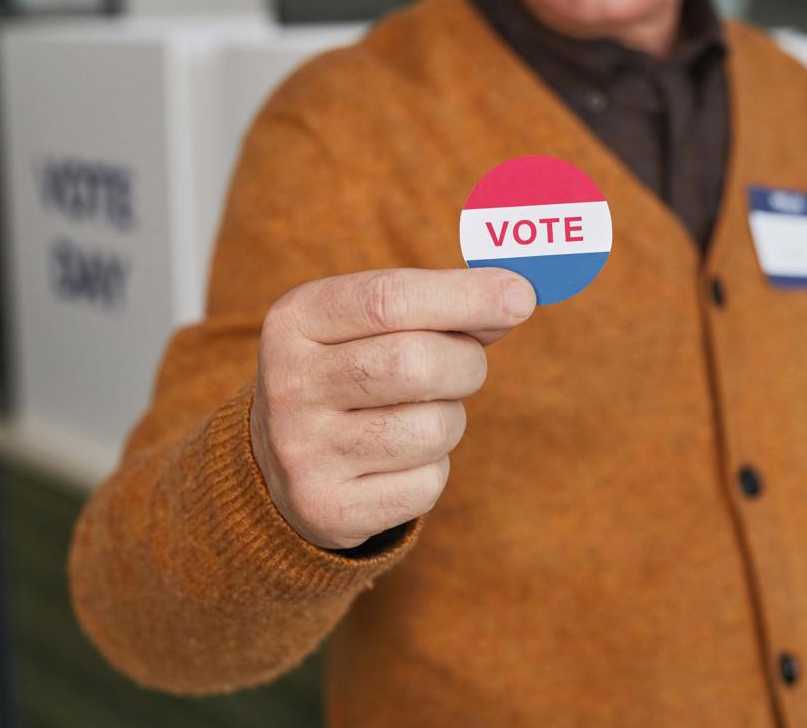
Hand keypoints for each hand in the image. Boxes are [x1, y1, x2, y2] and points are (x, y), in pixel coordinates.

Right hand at [249, 268, 535, 549]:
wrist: (284, 467)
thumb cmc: (356, 373)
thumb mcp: (373, 325)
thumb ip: (443, 306)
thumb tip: (516, 301)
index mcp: (295, 320)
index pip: (388, 300)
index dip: (465, 296)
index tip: (522, 296)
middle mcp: (288, 384)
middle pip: (416, 364)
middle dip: (465, 364)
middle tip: (465, 367)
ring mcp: (302, 452)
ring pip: (432, 429)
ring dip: (450, 420)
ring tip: (419, 416)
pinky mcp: (328, 509)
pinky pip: (427, 483)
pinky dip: (433, 469)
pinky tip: (399, 462)